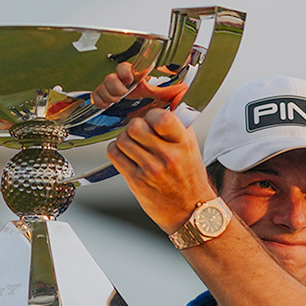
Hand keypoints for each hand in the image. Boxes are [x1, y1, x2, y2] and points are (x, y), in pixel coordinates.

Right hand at [92, 62, 188, 110]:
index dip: (125, 71)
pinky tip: (106, 105)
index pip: (128, 68)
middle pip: (113, 75)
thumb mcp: (172, 101)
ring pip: (104, 85)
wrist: (158, 132)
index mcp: (140, 80)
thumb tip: (184, 87)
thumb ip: (177, 93)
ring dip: (107, 92)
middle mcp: (127, 85)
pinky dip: (99, 99)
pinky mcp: (109, 104)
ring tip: (115, 100)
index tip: (130, 79)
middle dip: (115, 84)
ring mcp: (117, 94)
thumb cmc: (164, 114)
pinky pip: (97, 96)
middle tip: (122, 93)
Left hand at [106, 108, 216, 232]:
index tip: (152, 122)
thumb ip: (178, 122)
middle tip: (139, 135)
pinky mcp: (137, 181)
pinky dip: (116, 151)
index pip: (160, 117)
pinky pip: (115, 155)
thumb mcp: (190, 146)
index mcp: (183, 143)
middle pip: (136, 126)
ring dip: (124, 140)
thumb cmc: (189, 177)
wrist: (190, 210)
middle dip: (134, 128)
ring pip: (122, 139)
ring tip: (133, 147)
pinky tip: (125, 155)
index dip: (151, 116)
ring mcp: (151, 170)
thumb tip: (173, 94)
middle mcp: (168, 156)